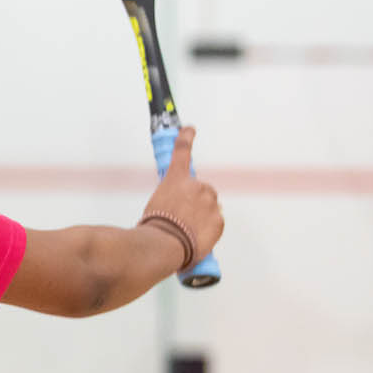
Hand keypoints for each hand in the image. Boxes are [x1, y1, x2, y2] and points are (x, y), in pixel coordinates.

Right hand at [142, 126, 223, 262]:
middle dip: (195, 201)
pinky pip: (215, 222)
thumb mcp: (155, 206)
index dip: (185, 139)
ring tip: (186, 231)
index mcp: (176, 180)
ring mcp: (210, 203)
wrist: (165, 244)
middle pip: (201, 190)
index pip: (181, 152)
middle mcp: (196, 186)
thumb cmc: (154, 226)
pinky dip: (207, 228)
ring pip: (209, 207)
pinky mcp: (219, 220)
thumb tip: (175, 210)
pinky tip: (195, 237)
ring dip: (202, 215)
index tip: (189, 129)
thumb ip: (169, 201)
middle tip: (182, 217)